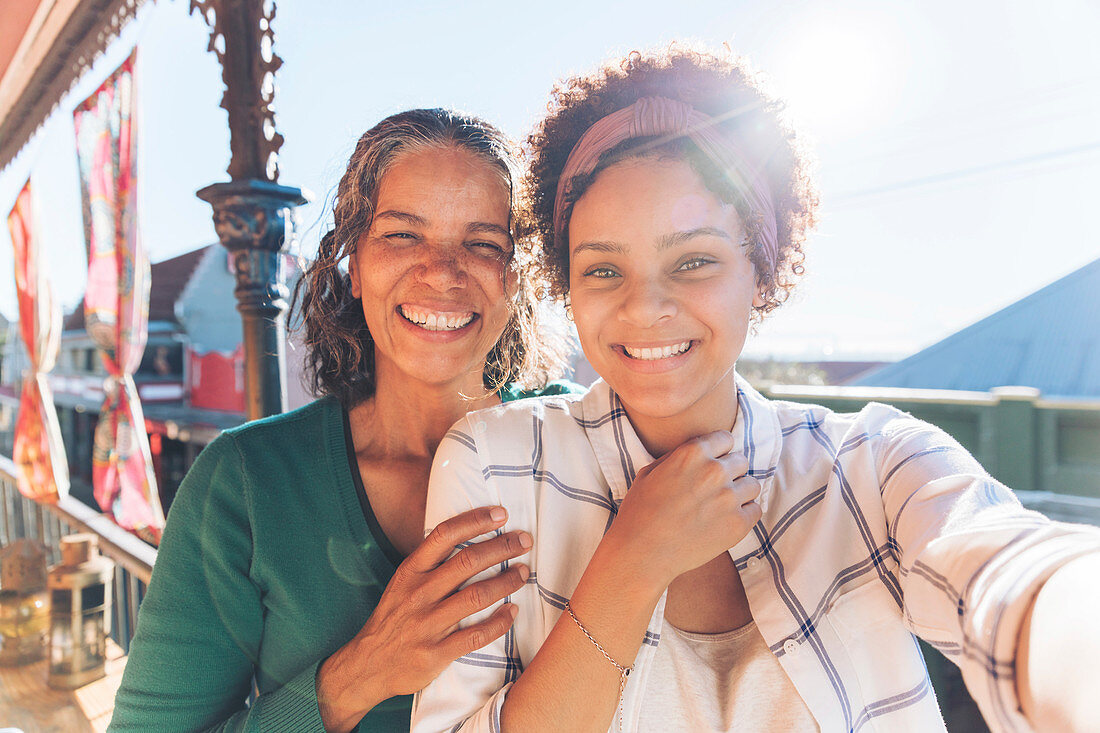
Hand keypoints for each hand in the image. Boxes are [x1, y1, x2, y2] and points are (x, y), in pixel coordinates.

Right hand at [316, 506, 529, 731]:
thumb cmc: (393, 618)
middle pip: (468, 562)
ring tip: (524, 573)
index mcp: (410, 571)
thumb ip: (430, 564)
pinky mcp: (435, 653)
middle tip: (525, 540)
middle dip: (502, 547)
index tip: (502, 514)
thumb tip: (469, 537)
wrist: (367, 666)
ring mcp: (427, 624)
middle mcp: (419, 593)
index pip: (444, 535)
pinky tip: (512, 612)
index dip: (476, 520)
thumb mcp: (402, 583)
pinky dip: (499, 623)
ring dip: (507, 581)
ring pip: (477, 596)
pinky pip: (476, 636)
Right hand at [607, 431, 760, 589]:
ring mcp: (728, 498)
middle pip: (740, 461)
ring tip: (720, 507)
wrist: (642, 553)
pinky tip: (725, 521)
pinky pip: (755, 510)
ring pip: (752, 485)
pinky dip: (744, 515)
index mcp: (692, 453)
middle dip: (729, 473)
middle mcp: (714, 471)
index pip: (725, 438)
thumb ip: (678, 457)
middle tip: (712, 491)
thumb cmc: (640, 513)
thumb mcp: (650, 472)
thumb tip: (701, 452)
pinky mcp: (738, 524)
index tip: (711, 465)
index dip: (718, 452)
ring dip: (739, 493)